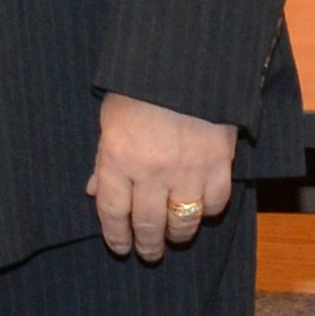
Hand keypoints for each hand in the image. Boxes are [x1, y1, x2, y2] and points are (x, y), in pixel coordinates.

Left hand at [91, 90, 236, 263]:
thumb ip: (104, 159)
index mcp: (117, 157)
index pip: (112, 211)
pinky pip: (215, 202)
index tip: (120, 247)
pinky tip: (202, 210)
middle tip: (148, 252)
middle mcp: (151, 170)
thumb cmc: (139, 88)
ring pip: (183, 220)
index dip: (115, 235)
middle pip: (148, 223)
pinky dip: (209, 211)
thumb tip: (95, 191)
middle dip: (147, 244)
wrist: (184, 63)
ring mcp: (187, 169)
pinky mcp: (219, 163)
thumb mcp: (111, 119)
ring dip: (178, 235)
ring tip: (175, 238)